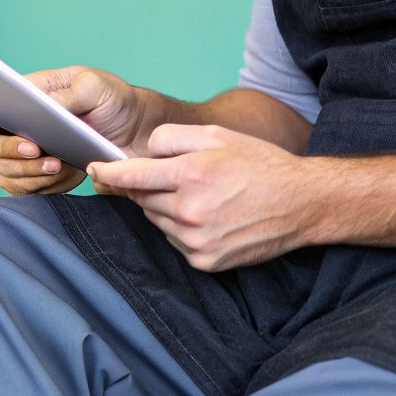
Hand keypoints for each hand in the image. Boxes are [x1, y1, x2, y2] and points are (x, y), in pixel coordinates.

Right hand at [0, 66, 148, 195]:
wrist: (136, 131)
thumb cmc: (110, 99)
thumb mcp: (94, 85)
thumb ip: (66, 95)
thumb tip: (42, 108)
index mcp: (13, 96)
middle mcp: (8, 126)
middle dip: (6, 149)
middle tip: (35, 148)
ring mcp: (18, 156)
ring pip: (2, 172)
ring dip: (28, 171)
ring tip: (58, 163)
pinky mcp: (34, 179)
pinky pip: (24, 190)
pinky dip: (43, 185)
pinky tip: (66, 173)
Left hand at [87, 124, 317, 270]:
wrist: (301, 203)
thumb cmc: (259, 164)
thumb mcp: (217, 135)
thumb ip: (173, 138)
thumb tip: (143, 151)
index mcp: (191, 174)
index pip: (133, 176)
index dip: (109, 173)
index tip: (94, 170)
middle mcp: (190, 210)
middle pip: (143, 199)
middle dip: (149, 187)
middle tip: (176, 177)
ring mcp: (197, 240)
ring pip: (157, 220)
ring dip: (166, 207)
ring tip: (200, 195)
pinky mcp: (205, 261)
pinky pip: (175, 240)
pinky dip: (181, 228)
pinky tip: (208, 216)